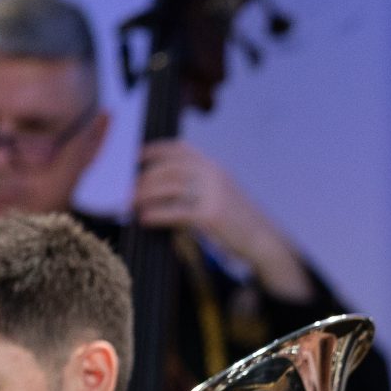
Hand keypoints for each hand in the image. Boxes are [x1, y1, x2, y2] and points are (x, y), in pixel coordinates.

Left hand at [132, 139, 314, 300]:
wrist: (263, 241)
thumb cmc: (238, 222)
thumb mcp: (220, 194)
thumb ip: (197, 186)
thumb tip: (162, 188)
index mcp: (214, 167)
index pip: (180, 149)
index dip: (154, 150)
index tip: (135, 157)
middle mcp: (213, 175)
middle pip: (169, 168)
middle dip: (144, 177)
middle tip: (127, 189)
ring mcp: (213, 194)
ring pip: (169, 187)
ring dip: (145, 194)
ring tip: (131, 203)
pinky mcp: (211, 215)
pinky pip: (175, 211)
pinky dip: (157, 214)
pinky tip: (145, 219)